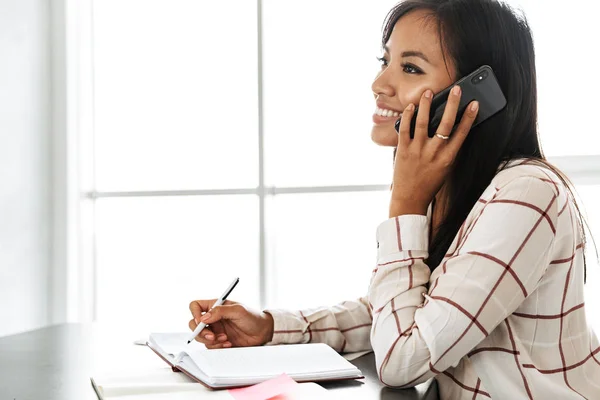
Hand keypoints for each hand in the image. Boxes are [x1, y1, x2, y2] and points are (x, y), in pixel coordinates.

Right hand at [188, 299, 273, 348]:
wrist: (263, 332)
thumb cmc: (253, 317)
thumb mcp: (238, 310)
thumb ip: (220, 311)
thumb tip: (204, 318)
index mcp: (215, 306)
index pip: (195, 306)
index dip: (194, 314)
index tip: (202, 322)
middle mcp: (213, 318)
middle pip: (194, 324)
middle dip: (200, 332)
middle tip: (212, 336)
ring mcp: (215, 330)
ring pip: (200, 337)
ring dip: (211, 341)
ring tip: (225, 339)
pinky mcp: (219, 341)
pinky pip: (210, 346)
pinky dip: (217, 346)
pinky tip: (228, 343)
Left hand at [390, 86, 478, 216]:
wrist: (410, 199)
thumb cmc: (429, 183)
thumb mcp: (445, 168)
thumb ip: (449, 150)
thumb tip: (453, 127)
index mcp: (448, 158)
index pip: (462, 133)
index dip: (469, 117)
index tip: (474, 103)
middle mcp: (434, 153)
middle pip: (445, 124)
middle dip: (452, 104)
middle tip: (456, 89)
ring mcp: (417, 151)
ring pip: (423, 122)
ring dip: (426, 104)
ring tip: (428, 91)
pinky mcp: (402, 150)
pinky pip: (405, 129)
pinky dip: (408, 116)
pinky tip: (411, 107)